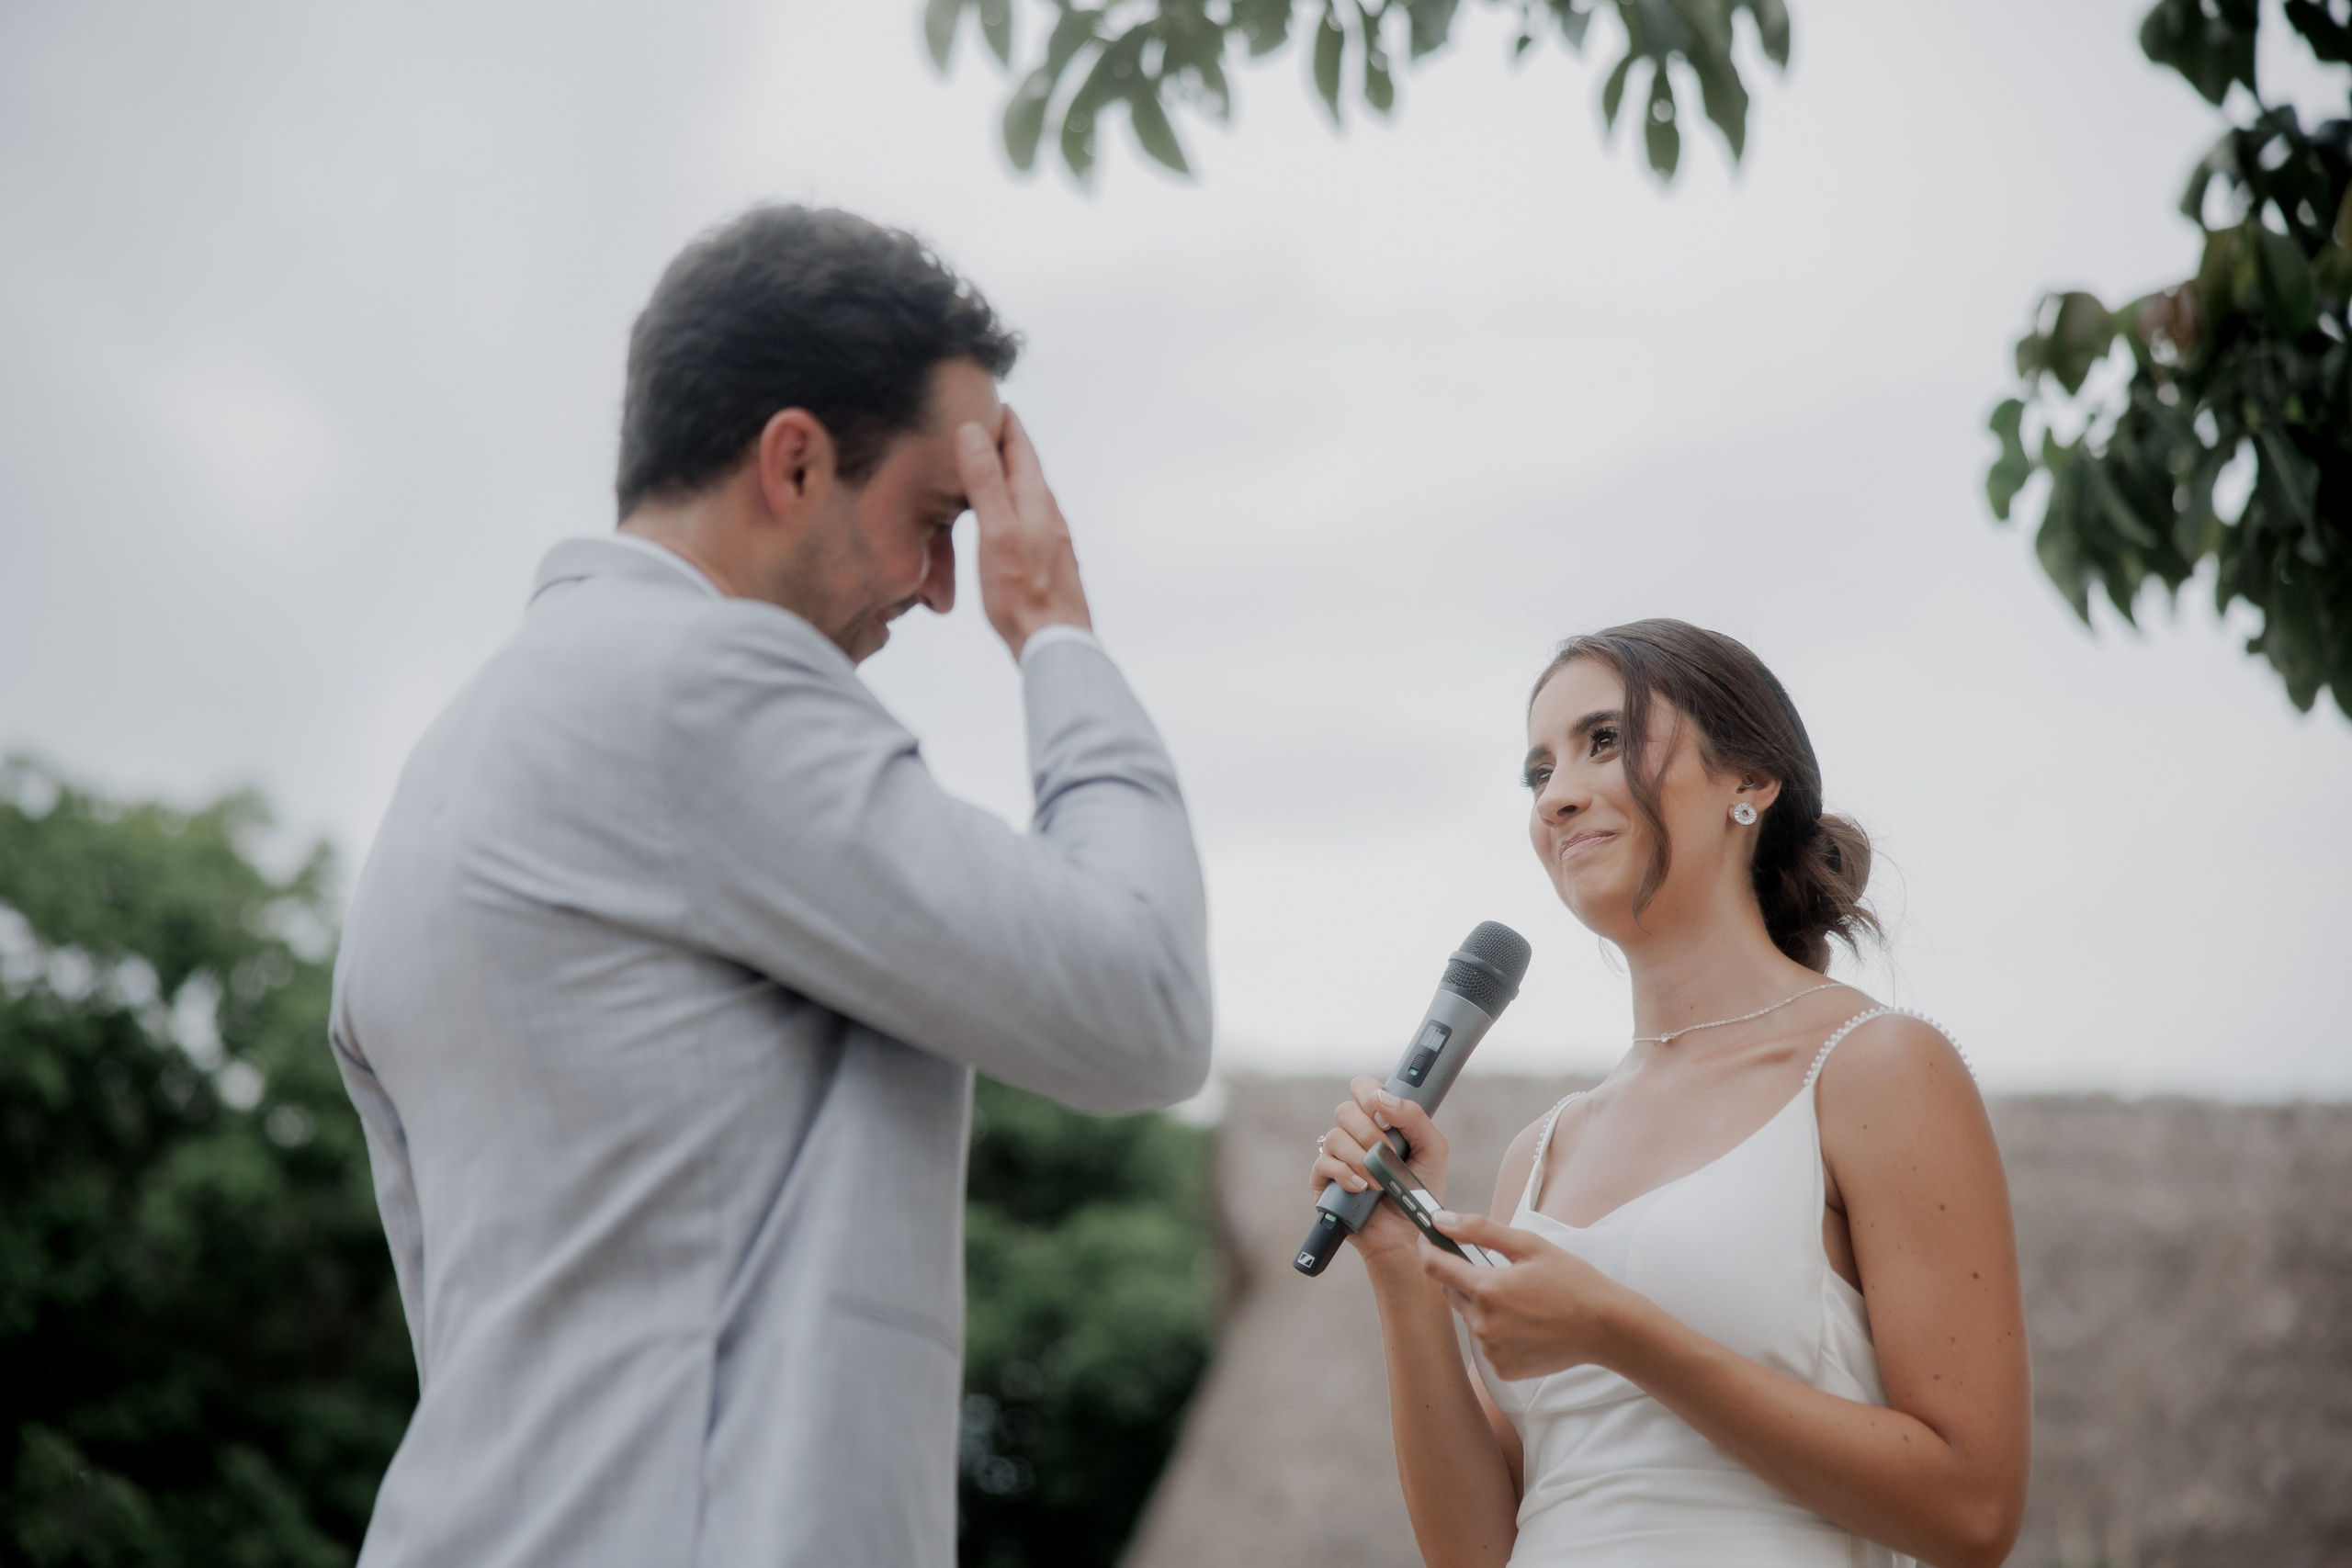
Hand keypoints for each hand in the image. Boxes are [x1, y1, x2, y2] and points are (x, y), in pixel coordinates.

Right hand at [954, 406, 1091, 658]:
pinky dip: (1011, 504)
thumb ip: (985, 482)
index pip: (1022, 447)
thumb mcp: (997, 532)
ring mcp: (1051, 538)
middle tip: (985, 424)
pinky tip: (1004, 519)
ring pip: (1028, 494)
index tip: (991, 400)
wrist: (1055, 643)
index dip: (1006, 422)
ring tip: (988, 466)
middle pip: (1026, 468)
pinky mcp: (1046, 560)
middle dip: (1006, 444)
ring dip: (1009, 475)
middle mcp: (1049, 514)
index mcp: (1037, 500)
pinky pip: (1027, 518)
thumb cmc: (1023, 593)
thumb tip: (974, 431)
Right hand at [1308, 1077, 1450, 1264]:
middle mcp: (1354, 1135)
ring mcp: (1336, 1157)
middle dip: (1370, 1133)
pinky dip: (1346, 1174)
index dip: (1370, 1094)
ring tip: (1380, 1181)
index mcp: (1378, 1121)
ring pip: (1335, 1137)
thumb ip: (1415, 1117)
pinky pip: (1324, 1164)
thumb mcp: (1432, 1149)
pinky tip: (1362, 1189)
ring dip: (1362, 1159)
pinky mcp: (1323, 1182)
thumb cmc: (1420, 1191)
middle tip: (1389, 1154)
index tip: (1387, 1117)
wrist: (1408, 1235)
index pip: (1362, 1088)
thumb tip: (1382, 1098)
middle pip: (1345, 1110)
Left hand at [1420, 1211, 1638, 1379]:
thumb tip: (1441, 1220)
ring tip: (1522, 1300)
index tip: (1429, 1238)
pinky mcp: (1503, 1369)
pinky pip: (1487, 1343)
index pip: (1435, 1267)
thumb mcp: (1529, 1245)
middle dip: (1465, 1277)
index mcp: (1487, 1290)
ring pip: (1470, 1318)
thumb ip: (1479, 1230)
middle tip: (1499, 1270)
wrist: (1607, 1329)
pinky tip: (1527, 1324)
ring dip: (1483, 1305)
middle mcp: (1483, 1324)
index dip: (1428, 1248)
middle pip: (1452, 1293)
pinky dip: (1498, 1331)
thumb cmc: (1573, 1282)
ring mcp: (1492, 1350)